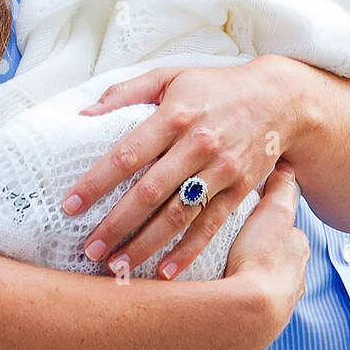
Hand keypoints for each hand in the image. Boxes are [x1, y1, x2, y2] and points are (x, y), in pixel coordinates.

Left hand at [62, 56, 300, 277]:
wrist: (279, 100)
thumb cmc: (214, 88)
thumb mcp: (170, 76)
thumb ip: (125, 92)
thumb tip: (83, 115)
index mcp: (175, 115)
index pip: (127, 153)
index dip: (97, 182)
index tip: (70, 206)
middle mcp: (197, 145)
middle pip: (149, 192)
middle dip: (115, 224)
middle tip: (88, 248)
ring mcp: (221, 170)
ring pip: (177, 215)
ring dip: (145, 244)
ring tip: (116, 267)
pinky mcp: (239, 190)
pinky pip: (209, 226)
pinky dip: (187, 253)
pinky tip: (164, 273)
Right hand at [225, 162, 308, 344]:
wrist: (249, 311)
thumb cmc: (262, 258)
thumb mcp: (274, 212)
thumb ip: (280, 189)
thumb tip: (286, 166)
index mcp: (299, 251)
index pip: (287, 229)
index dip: (268, 220)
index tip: (248, 218)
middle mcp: (295, 279)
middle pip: (276, 257)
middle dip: (259, 251)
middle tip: (232, 243)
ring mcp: (279, 304)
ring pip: (263, 282)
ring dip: (247, 275)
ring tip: (223, 268)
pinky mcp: (259, 322)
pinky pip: (248, 304)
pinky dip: (238, 296)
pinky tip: (222, 290)